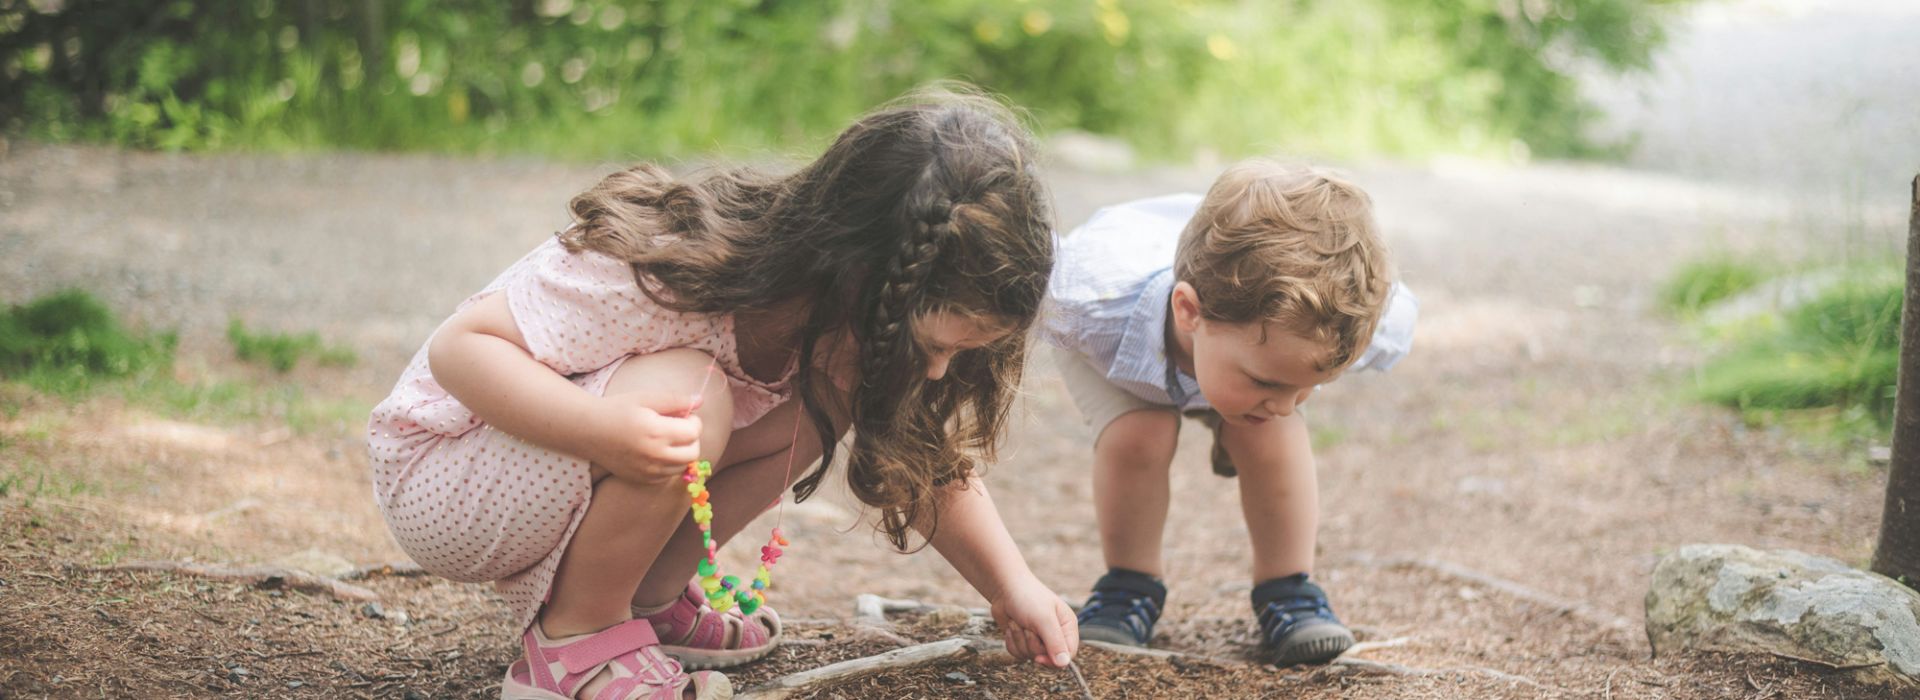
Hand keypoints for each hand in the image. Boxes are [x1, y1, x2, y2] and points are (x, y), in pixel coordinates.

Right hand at [588, 392, 702, 482]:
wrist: (588, 430)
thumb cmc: (617, 409)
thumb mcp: (646, 398)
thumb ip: (675, 400)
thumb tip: (699, 401)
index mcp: (656, 432)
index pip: (694, 432)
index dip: (693, 421)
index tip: (684, 415)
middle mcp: (654, 455)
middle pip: (693, 452)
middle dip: (692, 438)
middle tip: (679, 427)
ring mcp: (648, 471)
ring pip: (683, 466)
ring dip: (683, 452)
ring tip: (668, 438)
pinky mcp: (642, 479)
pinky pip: (668, 475)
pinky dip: (670, 464)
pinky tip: (658, 450)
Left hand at [989, 574, 1079, 668]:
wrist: (1004, 588)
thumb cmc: (1028, 598)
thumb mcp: (1044, 619)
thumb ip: (1055, 642)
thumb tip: (1064, 664)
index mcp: (1067, 626)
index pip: (1068, 654)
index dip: (1054, 660)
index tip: (1038, 658)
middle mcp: (1055, 633)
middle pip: (1047, 657)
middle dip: (1032, 644)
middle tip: (1028, 627)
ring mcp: (1038, 638)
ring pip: (1030, 655)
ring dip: (1020, 640)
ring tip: (1018, 622)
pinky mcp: (1023, 640)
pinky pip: (1018, 653)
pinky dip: (1011, 641)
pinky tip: (1011, 626)